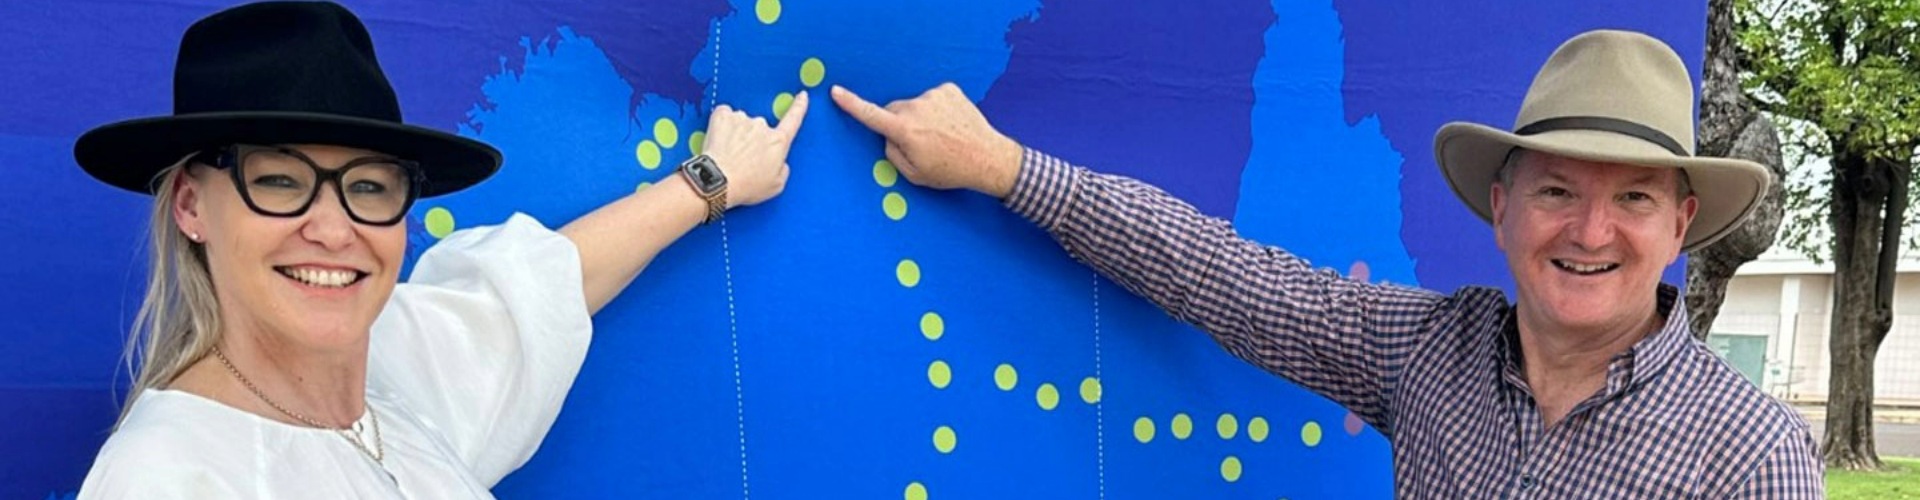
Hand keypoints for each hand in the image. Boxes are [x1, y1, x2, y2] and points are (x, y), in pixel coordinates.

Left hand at [701, 90, 809, 208]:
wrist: (717, 182)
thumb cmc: (746, 186)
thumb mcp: (776, 185)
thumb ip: (782, 169)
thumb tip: (779, 161)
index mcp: (778, 142)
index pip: (793, 120)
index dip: (799, 107)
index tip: (802, 96)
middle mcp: (762, 126)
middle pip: (760, 127)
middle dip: (752, 139)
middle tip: (742, 159)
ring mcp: (742, 119)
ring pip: (741, 122)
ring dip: (735, 133)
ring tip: (728, 154)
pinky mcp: (723, 116)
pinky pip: (724, 115)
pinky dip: (721, 125)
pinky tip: (718, 140)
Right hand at [831, 83, 1023, 197]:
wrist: (988, 158)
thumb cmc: (951, 170)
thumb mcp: (914, 174)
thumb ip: (893, 154)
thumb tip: (888, 136)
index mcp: (905, 131)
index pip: (871, 115)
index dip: (851, 104)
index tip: (835, 92)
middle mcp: (917, 108)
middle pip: (894, 111)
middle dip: (899, 124)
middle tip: (920, 144)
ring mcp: (934, 96)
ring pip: (914, 105)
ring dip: (921, 117)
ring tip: (941, 135)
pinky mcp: (949, 89)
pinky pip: (932, 98)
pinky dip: (937, 109)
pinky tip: (950, 124)